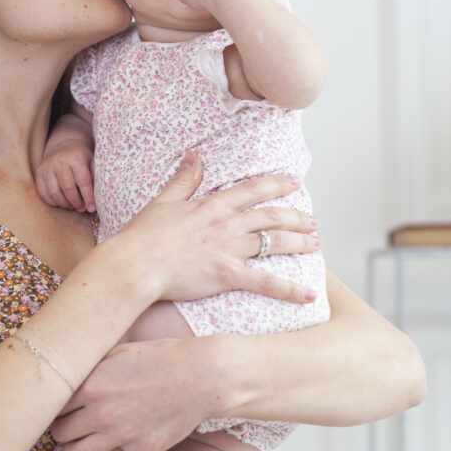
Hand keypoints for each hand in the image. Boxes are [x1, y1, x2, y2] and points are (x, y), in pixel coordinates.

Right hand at [35, 140, 95, 212]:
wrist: (64, 145)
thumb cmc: (82, 158)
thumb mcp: (92, 162)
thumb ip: (95, 180)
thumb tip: (96, 203)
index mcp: (76, 158)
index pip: (84, 182)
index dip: (88, 198)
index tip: (92, 208)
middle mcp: (60, 161)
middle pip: (68, 189)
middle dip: (77, 203)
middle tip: (82, 208)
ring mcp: (47, 166)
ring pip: (55, 193)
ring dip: (65, 204)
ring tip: (72, 206)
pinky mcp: (39, 172)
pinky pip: (44, 193)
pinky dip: (53, 202)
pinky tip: (61, 202)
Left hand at [51, 338, 206, 450]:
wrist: (201, 374)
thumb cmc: (162, 356)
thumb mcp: (121, 351)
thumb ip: (94, 365)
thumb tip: (75, 370)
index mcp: (92, 384)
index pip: (55, 403)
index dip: (55, 405)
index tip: (59, 406)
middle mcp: (101, 412)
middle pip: (61, 431)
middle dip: (61, 429)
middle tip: (68, 426)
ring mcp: (121, 434)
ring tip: (81, 444)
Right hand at [110, 151, 318, 303]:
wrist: (135, 264)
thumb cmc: (144, 236)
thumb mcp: (164, 201)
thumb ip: (183, 179)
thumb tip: (193, 155)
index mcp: (213, 205)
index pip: (253, 189)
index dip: (277, 184)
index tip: (294, 182)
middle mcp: (227, 224)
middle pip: (271, 216)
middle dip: (297, 217)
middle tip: (314, 222)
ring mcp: (229, 249)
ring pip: (274, 242)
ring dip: (299, 243)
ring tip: (315, 245)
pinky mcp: (227, 275)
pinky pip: (266, 282)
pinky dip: (290, 289)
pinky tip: (308, 295)